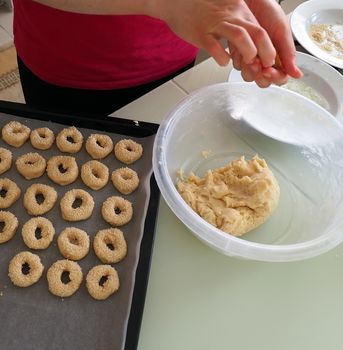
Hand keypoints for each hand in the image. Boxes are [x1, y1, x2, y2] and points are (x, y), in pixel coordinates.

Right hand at [150, 0, 277, 65]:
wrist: (175, 2)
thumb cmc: (200, 9)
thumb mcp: (226, 11)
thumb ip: (239, 25)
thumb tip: (252, 45)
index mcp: (238, 11)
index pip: (261, 28)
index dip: (269, 46)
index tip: (269, 60)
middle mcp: (230, 16)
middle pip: (256, 32)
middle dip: (266, 52)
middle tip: (266, 65)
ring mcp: (215, 24)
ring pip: (239, 36)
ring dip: (248, 52)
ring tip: (248, 62)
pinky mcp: (200, 33)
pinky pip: (214, 46)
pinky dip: (222, 57)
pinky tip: (223, 61)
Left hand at [231, 0, 302, 86]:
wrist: (251, 2)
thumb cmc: (268, 12)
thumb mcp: (282, 31)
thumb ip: (288, 54)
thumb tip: (297, 74)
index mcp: (280, 57)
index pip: (280, 77)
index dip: (275, 78)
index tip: (269, 70)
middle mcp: (266, 61)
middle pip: (264, 81)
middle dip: (261, 76)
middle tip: (258, 65)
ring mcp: (252, 59)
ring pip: (250, 77)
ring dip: (250, 71)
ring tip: (250, 59)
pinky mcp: (239, 55)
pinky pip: (238, 66)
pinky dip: (240, 62)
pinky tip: (241, 53)